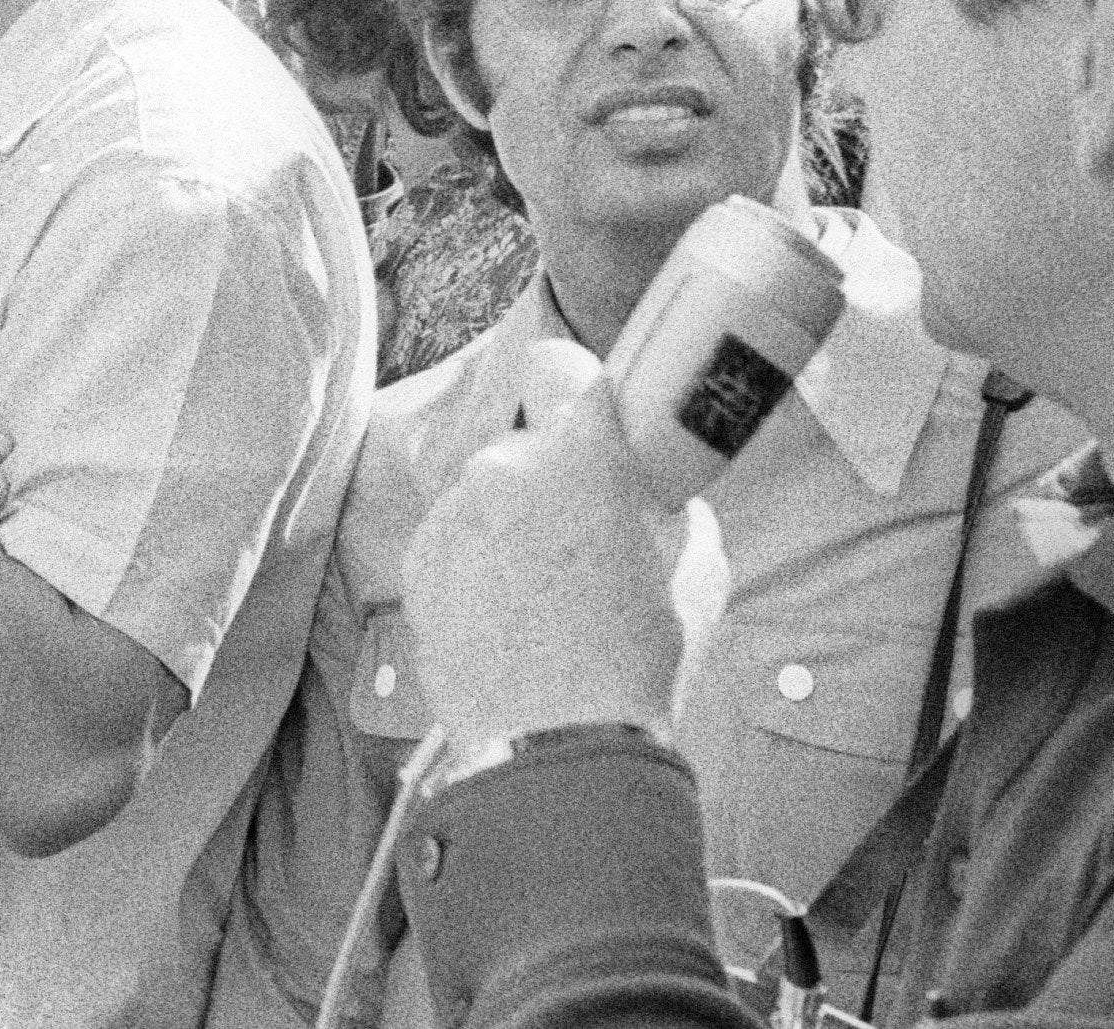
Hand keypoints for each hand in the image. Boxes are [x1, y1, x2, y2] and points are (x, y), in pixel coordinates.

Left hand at [397, 336, 685, 752]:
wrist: (553, 748)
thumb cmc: (635, 664)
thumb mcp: (694, 576)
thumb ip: (672, 514)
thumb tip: (660, 498)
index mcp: (581, 457)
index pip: (560, 365)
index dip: (572, 387)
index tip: (583, 416)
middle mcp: (505, 467)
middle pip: (523, 445)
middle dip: (547, 480)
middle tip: (575, 539)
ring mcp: (452, 514)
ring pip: (484, 494)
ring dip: (506, 525)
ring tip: (538, 598)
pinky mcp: (419, 561)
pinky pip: (453, 540)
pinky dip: (473, 565)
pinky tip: (503, 621)